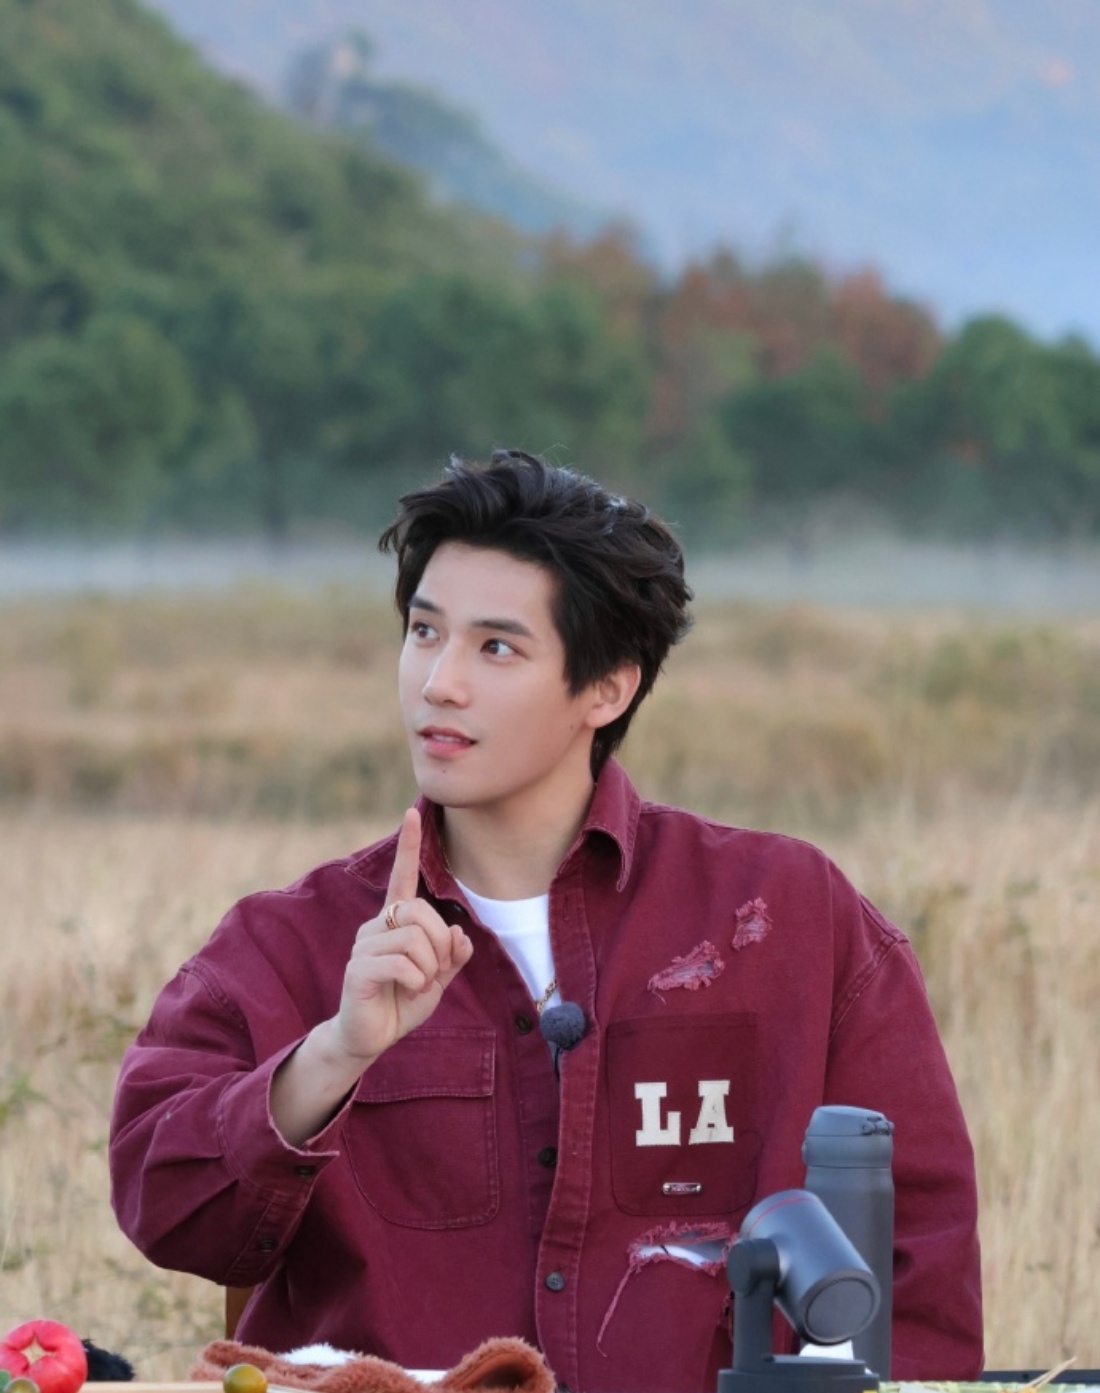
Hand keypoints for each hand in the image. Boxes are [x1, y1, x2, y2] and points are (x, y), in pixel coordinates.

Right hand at [332, 808, 472, 1067]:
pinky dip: (417, 981)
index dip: (408, 846)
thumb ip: (452, 955)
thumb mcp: (439, 978)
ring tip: (419, 985)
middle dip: (439, 944)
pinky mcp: (358, 969)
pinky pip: (402, 963)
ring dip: (429, 968)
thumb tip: (459, 932)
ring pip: (414, 938)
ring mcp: (364, 946)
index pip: (402, 876)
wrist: (372, 1036)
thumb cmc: (404, 1001)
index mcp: (396, 923)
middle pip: (420, 911)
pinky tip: (408, 992)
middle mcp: (376, 926)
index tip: (411, 813)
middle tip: (434, 972)